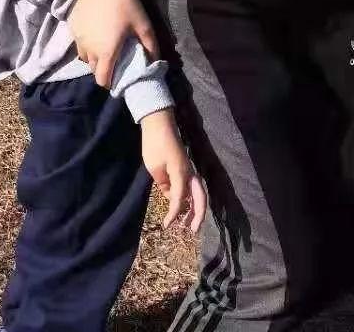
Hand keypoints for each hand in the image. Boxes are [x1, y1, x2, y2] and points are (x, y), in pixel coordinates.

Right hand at [70, 0, 158, 87]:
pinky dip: (86, 43)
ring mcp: (77, 38)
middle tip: (114, 59)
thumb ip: (151, 46)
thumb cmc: (124, 3)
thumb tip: (154, 61)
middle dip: (103, 69)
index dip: (110, 83)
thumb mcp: (143, 24)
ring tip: (105, 46)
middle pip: (93, 69)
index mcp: (106, 52)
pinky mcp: (72, 27)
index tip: (118, 78)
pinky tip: (96, 32)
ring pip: (84, 56)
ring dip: (93, 57)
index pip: (102, 80)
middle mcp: (88, 49)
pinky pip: (79, 43)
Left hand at [140, 109, 206, 233]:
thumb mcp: (155, 167)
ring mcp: (188, 169)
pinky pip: (189, 186)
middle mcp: (189, 172)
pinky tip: (180, 208)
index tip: (167, 225)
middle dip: (198, 214)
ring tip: (188, 224)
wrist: (158, 122)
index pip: (180, 198)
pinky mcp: (184, 167)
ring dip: (195, 208)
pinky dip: (188, 199)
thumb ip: (164, 184)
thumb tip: (170, 195)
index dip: (174, 213)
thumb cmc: (154, 143)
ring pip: (197, 192)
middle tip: (192, 230)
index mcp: (181, 172)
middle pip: (200, 196)